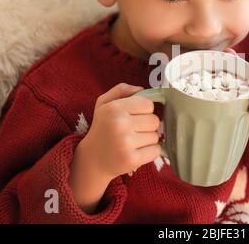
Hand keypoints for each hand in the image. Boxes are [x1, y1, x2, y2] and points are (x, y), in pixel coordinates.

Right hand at [69, 83, 160, 212]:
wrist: (92, 160)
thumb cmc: (102, 128)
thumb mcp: (104, 104)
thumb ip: (121, 90)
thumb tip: (141, 89)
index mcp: (114, 108)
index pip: (148, 104)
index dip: (144, 110)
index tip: (135, 116)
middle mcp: (119, 124)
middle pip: (155, 120)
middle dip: (147, 126)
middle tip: (133, 131)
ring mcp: (125, 143)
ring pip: (156, 136)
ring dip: (148, 139)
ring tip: (133, 142)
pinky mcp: (132, 159)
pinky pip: (156, 150)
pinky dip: (150, 151)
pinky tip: (137, 151)